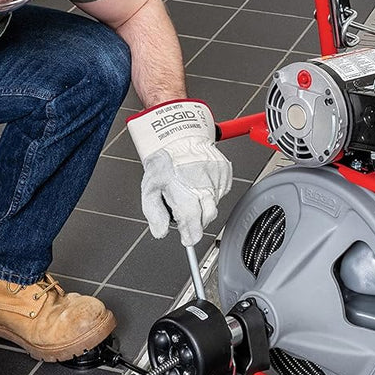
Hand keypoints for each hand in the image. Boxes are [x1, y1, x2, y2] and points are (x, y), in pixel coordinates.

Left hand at [127, 100, 232, 245]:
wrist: (179, 135)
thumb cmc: (163, 161)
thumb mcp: (149, 188)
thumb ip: (154, 214)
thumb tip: (160, 233)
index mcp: (184, 189)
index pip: (192, 221)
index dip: (191, 234)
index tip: (187, 239)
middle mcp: (203, 184)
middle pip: (208, 216)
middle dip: (198, 220)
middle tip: (187, 213)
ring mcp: (216, 177)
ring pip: (215, 205)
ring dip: (204, 204)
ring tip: (190, 190)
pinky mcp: (225, 171)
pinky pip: (221, 192)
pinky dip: (211, 192)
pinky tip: (199, 182)